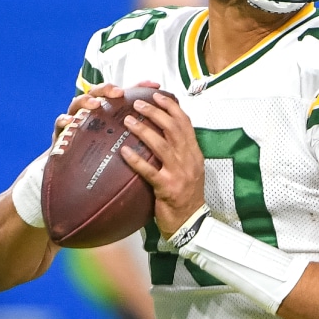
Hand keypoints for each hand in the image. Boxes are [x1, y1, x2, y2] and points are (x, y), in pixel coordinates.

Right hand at [52, 81, 160, 146]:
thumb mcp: (120, 140)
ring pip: (76, 104)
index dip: (137, 86)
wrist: (73, 171)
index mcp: (104, 110)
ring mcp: (73, 120)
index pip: (118, 93)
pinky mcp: (61, 134)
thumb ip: (139, 128)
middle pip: (95, 93)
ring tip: (96, 105)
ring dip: (86, 102)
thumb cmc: (98, 152)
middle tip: (117, 93)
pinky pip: (60, 125)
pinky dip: (63, 121)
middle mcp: (88, 111)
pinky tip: (69, 122)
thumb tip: (166, 120)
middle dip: (106, 89)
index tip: (151, 85)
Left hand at [119, 92, 206, 236]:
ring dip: (143, 130)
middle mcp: (189, 160)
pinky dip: (136, 160)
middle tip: (138, 103)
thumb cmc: (185, 196)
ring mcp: (179, 174)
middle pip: (173, 129)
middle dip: (155, 112)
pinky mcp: (167, 188)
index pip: (185, 123)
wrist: (191, 223)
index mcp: (194, 153)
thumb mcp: (189, 169)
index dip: (171, 107)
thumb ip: (179, 151)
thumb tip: (162, 132)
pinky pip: (149, 171)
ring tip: (128, 120)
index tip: (157, 95)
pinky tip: (123, 151)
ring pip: (162, 146)